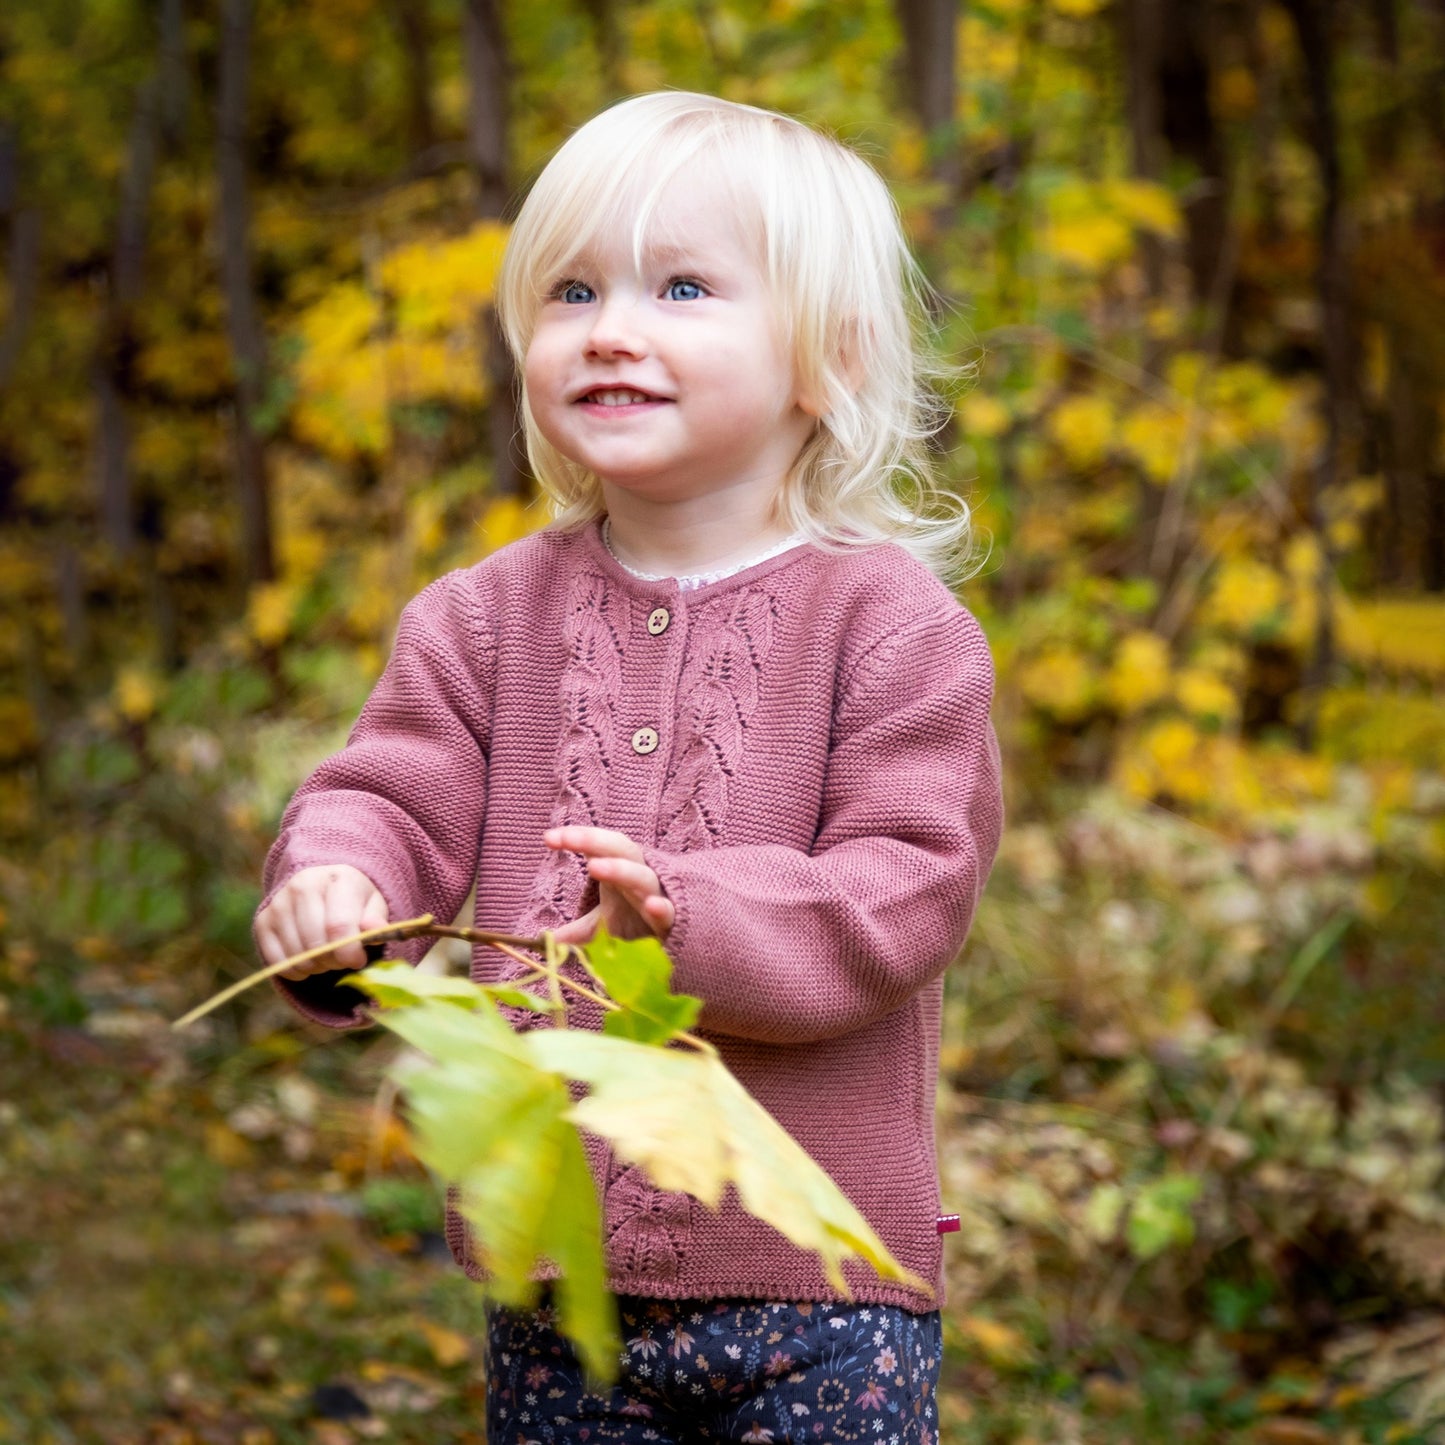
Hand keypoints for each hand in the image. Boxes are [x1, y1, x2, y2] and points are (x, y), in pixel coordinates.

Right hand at [255, 864, 389, 978]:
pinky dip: (296, 971)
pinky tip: (308, 960)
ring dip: (316, 966)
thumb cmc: (354, 901)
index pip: (338, 925)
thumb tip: (374, 930)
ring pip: (297, 956)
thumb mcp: (374, 905)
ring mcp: (279, 903)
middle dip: (333, 961)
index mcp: (337, 878)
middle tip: (342, 959)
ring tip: (326, 954)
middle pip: (315, 943)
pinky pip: (278, 962)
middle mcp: (303, 885)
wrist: (323, 888)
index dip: (349, 952)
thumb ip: (376, 920)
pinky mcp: (263, 921)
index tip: (358, 960)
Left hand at [543, 827, 674, 943]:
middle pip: (622, 850)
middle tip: (566, 839)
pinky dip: (662, 908)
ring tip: (594, 867)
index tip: (548, 838)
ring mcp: (658, 896)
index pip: (601, 847)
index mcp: (623, 870)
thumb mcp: (604, 926)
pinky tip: (653, 905)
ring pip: (642, 877)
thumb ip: (578, 931)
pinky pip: (669, 912)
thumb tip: (546, 941)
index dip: (578, 838)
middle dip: (594, 841)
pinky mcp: (672, 922)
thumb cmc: (638, 924)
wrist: (678, 943)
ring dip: (620, 870)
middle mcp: (640, 876)